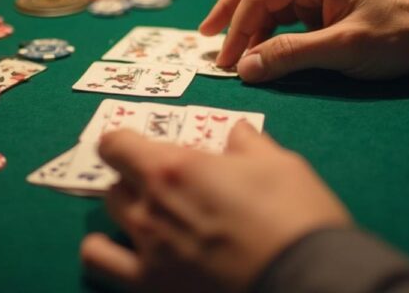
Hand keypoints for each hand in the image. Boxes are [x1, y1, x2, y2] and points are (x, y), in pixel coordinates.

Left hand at [80, 121, 351, 292]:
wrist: (308, 280)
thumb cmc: (294, 215)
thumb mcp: (278, 164)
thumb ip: (247, 144)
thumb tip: (235, 132)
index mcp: (174, 168)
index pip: (116, 144)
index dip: (126, 141)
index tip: (144, 147)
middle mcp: (149, 206)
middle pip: (116, 180)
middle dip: (136, 175)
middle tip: (169, 183)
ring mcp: (146, 250)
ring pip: (111, 215)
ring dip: (128, 207)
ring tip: (154, 214)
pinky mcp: (150, 286)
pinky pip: (101, 262)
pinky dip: (105, 250)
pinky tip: (127, 248)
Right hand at [199, 0, 408, 81]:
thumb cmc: (396, 38)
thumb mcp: (342, 49)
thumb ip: (291, 56)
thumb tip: (245, 68)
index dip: (236, 28)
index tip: (224, 60)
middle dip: (230, 17)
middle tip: (206, 42)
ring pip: (265, 1)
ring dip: (247, 27)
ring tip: (230, 54)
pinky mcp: (318, 0)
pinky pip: (282, 13)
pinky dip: (266, 32)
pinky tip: (256, 50)